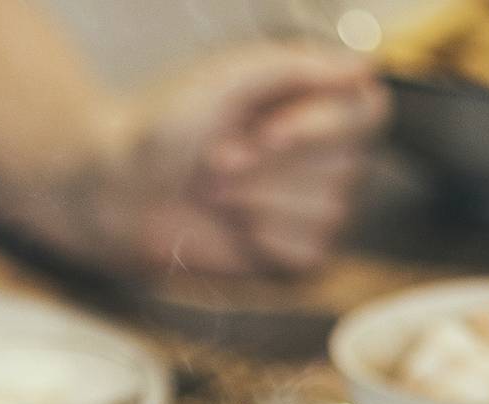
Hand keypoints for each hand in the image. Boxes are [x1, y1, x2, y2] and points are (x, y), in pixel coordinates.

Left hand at [92, 42, 387, 278]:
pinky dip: (262, 240)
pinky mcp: (295, 252)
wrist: (119, 195)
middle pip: (351, 166)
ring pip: (329, 211)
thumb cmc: (165, 127)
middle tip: (217, 160)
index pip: (369, 111)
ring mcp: (313, 203)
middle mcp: (325, 150)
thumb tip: (364, 68)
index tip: (264, 132)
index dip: (322, 127)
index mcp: (313, 99)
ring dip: (258, 201)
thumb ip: (294, 67)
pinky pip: (310, 252)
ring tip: (215, 190)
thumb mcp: (225, 80)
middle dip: (271, 168)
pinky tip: (232, 225)